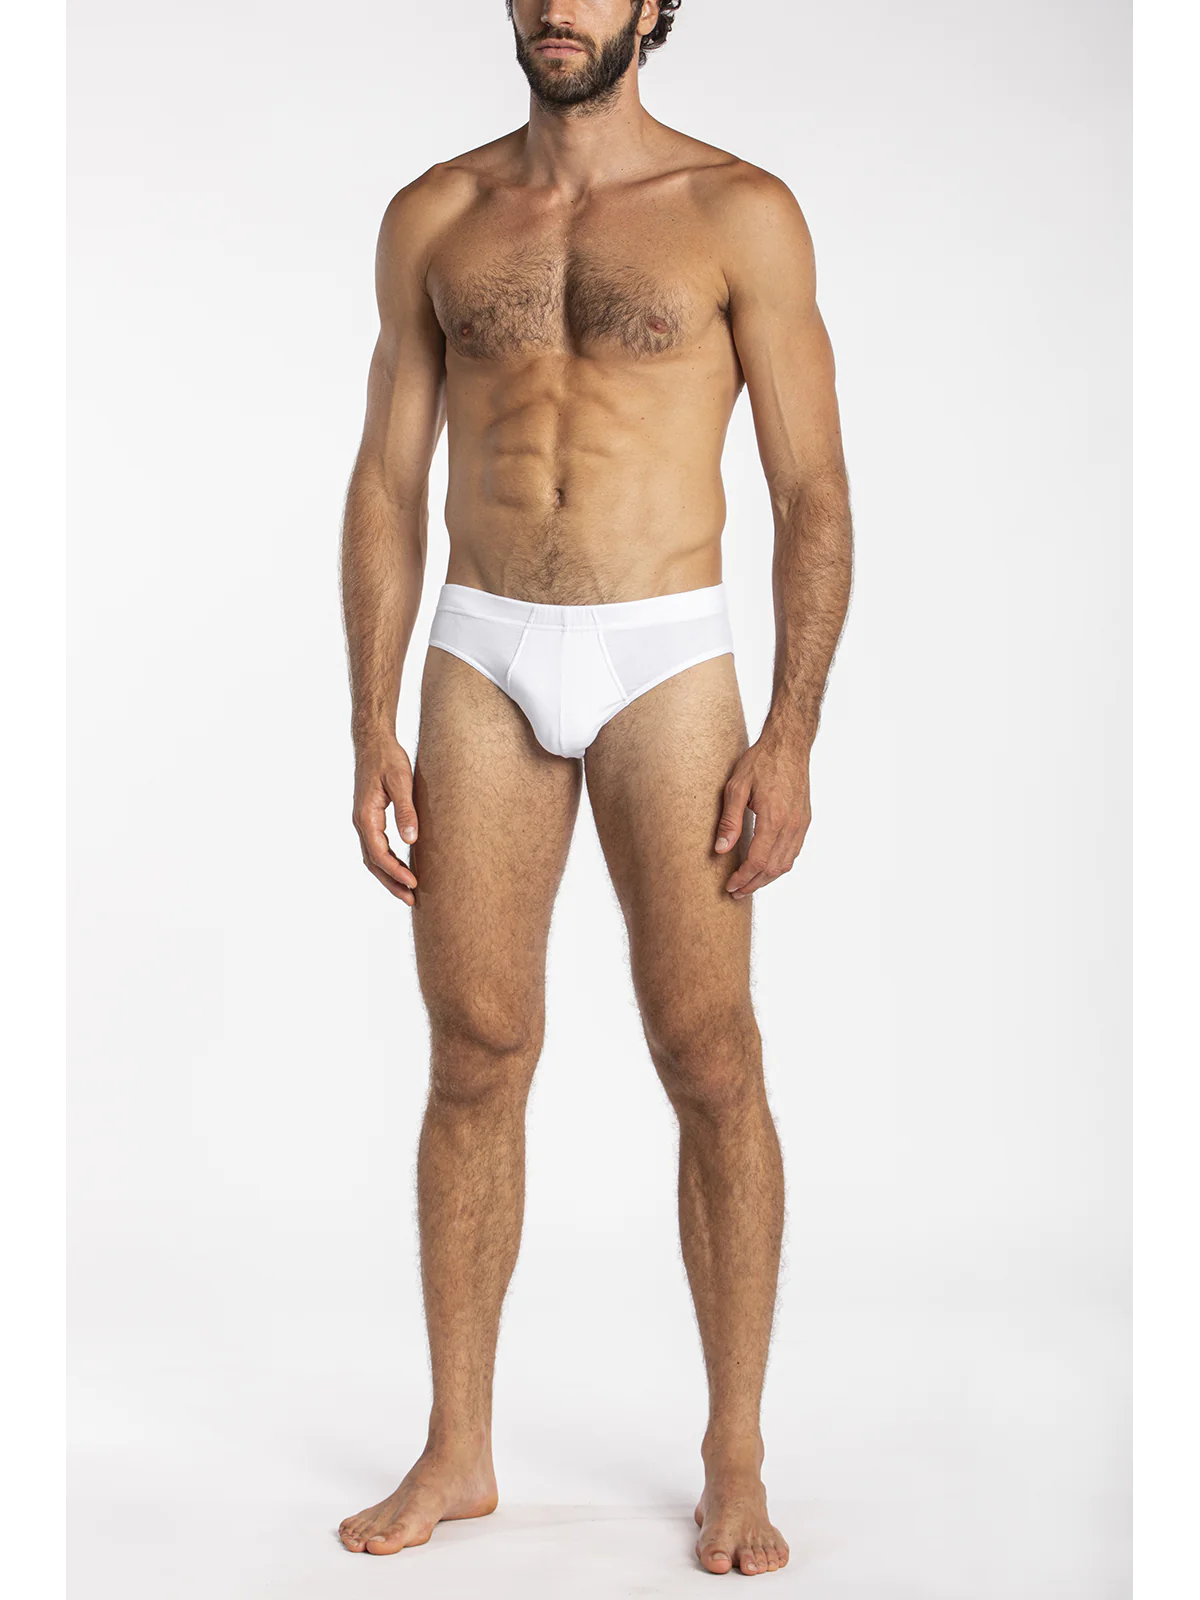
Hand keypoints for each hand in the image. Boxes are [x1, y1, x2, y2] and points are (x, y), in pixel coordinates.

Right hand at [352, 739, 418, 904]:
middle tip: (411, 899)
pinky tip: (400, 868)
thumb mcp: (400, 782)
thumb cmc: (388, 759)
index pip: (380, 854)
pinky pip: (376, 847)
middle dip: (391, 883)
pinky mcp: (369, 818)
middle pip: (374, 862)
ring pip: (373, 857)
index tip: (413, 884)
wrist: (373, 743)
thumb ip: (406, 811)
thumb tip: (411, 840)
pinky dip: (387, 862)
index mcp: (366, 816)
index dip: (396, 872)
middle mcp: (361, 822)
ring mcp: (363, 821)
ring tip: (407, 891)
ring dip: (388, 876)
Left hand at [715, 733, 811, 899]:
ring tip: (748, 884)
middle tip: (736, 892)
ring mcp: (801, 824)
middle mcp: (791, 825)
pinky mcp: (805, 821)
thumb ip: (730, 821)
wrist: (789, 745)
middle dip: (753, 884)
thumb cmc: (760, 762)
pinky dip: (779, 865)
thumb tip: (721, 850)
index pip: (758, 861)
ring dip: (767, 878)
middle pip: (773, 869)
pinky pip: (794, 852)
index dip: (743, 878)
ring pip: (786, 864)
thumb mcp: (736, 788)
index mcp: (774, 818)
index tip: (730, 886)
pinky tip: (765, 866)